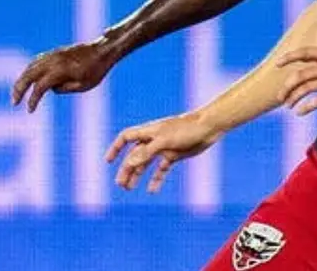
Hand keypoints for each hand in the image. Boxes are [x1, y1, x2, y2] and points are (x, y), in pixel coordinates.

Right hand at [11, 40, 115, 112]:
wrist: (103, 50)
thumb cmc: (96, 70)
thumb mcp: (84, 86)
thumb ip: (65, 89)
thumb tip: (51, 89)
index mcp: (60, 70)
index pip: (40, 86)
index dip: (33, 100)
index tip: (30, 110)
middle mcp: (53, 60)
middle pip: (28, 75)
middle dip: (19, 89)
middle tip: (15, 103)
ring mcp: (53, 55)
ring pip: (30, 66)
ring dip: (22, 80)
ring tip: (18, 93)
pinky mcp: (54, 52)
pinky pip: (36, 61)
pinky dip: (29, 71)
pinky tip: (26, 80)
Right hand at [106, 113, 221, 192]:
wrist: (208, 127)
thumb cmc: (186, 129)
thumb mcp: (164, 141)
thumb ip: (146, 152)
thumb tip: (129, 163)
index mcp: (148, 132)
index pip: (126, 138)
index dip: (116, 148)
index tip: (108, 162)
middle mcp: (153, 140)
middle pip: (134, 155)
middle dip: (126, 169)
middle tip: (120, 185)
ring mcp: (163, 148)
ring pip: (146, 164)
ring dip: (137, 175)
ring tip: (129, 188)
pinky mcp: (174, 155)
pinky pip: (161, 169)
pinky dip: (156, 179)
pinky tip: (152, 190)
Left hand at [276, 46, 316, 115]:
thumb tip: (315, 64)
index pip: (306, 52)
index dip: (290, 57)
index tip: (278, 63)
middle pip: (301, 74)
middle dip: (287, 87)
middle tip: (280, 96)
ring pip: (306, 88)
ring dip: (293, 98)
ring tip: (289, 106)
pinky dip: (305, 107)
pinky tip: (300, 112)